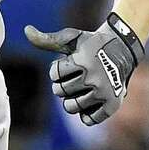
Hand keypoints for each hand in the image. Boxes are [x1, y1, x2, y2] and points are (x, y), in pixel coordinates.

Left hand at [25, 12, 144, 125]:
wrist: (122, 48)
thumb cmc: (91, 44)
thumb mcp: (70, 38)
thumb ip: (47, 39)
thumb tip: (26, 30)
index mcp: (83, 62)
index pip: (54, 74)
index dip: (56, 70)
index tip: (66, 66)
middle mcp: (94, 78)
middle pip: (60, 91)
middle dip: (61, 86)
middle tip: (71, 79)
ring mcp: (105, 93)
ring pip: (72, 107)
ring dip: (70, 101)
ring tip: (77, 92)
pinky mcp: (113, 104)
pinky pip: (89, 119)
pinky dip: (85, 114)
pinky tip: (88, 102)